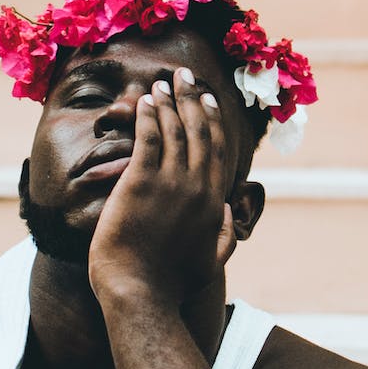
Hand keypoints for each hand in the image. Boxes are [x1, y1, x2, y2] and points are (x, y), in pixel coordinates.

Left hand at [88, 67, 233, 305]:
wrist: (139, 292)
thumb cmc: (170, 283)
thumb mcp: (211, 261)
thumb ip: (223, 234)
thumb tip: (227, 210)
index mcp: (214, 202)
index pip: (217, 149)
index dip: (212, 119)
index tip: (207, 99)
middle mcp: (197, 187)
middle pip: (199, 131)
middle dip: (192, 98)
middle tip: (185, 76)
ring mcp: (170, 184)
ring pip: (175, 130)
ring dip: (169, 101)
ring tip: (162, 82)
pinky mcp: (141, 183)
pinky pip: (149, 139)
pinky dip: (149, 116)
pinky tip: (145, 101)